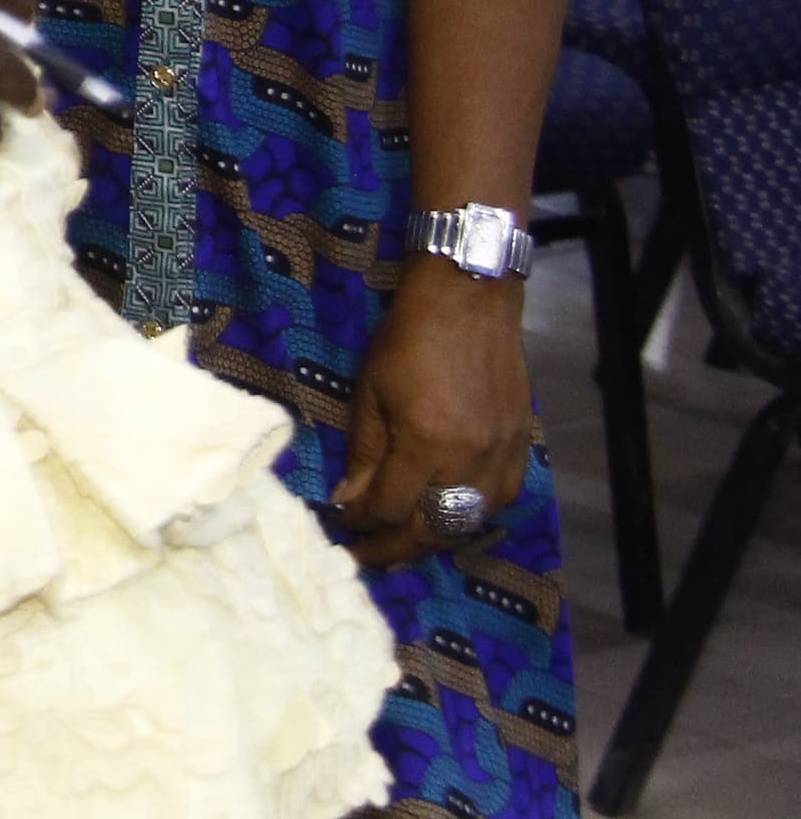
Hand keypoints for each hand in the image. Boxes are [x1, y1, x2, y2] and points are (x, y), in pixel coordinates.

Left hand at [332, 258, 535, 568]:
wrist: (470, 300)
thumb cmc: (409, 338)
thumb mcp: (370, 390)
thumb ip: (363, 452)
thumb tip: (348, 502)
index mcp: (427, 446)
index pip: (389, 508)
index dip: (361, 524)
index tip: (339, 526)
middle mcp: (470, 464)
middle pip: (431, 530)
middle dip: (395, 550)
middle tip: (366, 561)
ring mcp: (502, 460)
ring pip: (468, 525)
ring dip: (432, 541)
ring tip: (402, 550)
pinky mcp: (521, 451)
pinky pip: (496, 503)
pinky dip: (468, 519)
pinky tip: (446, 520)